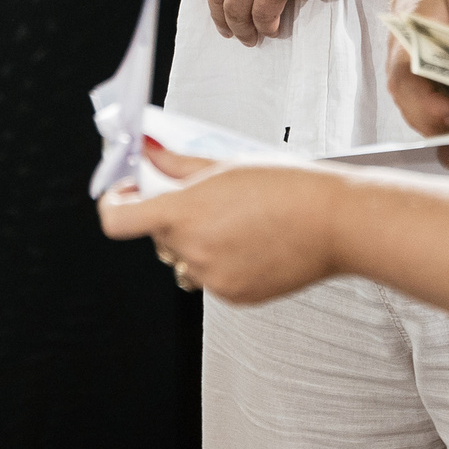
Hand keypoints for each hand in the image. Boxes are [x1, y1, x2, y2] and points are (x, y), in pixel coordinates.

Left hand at [97, 147, 345, 304]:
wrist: (334, 222)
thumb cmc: (291, 187)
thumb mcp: (227, 162)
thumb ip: (178, 163)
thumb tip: (150, 152)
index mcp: (184, 212)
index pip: (118, 220)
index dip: (115, 204)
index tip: (125, 194)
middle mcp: (192, 250)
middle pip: (156, 236)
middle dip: (168, 217)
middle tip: (199, 198)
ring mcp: (213, 278)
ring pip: (184, 260)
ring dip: (196, 243)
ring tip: (235, 221)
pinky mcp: (234, 296)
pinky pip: (211, 279)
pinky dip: (221, 262)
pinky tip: (251, 241)